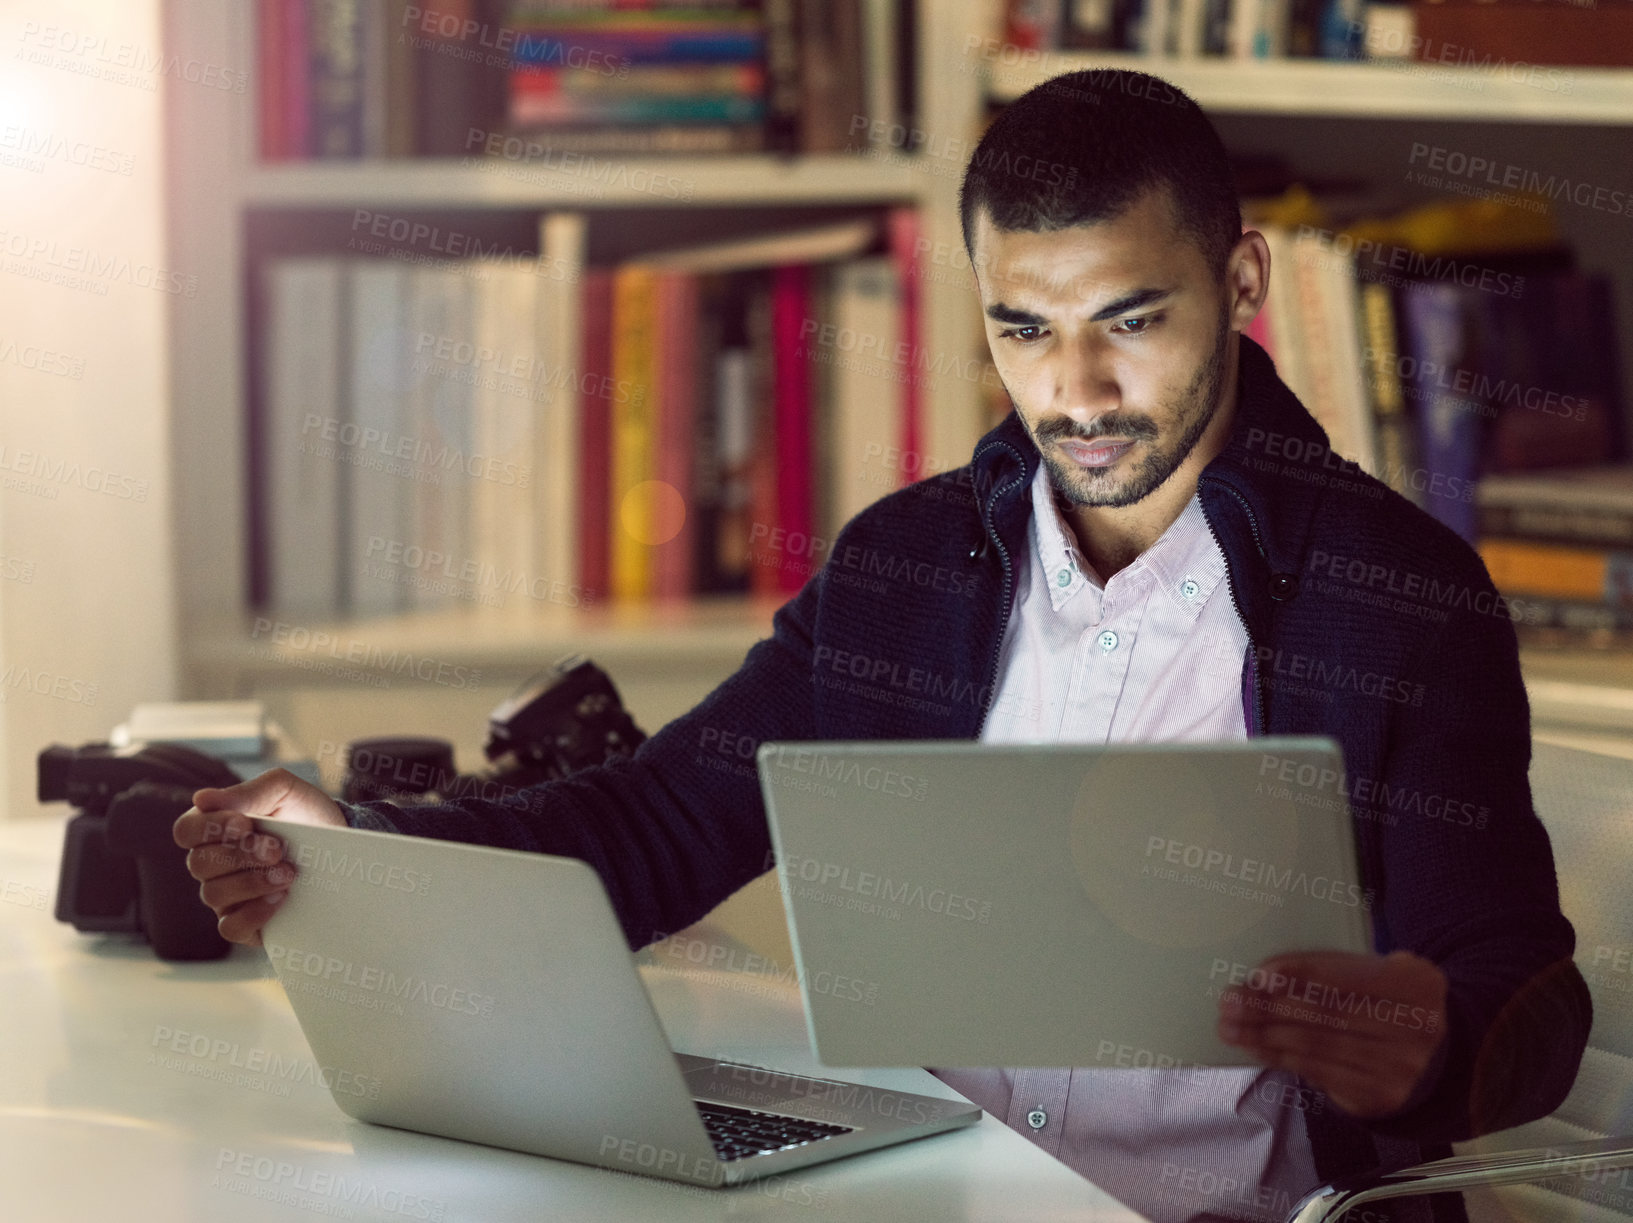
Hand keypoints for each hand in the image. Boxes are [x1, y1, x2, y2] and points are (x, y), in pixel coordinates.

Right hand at [172, 767, 345, 946]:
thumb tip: (202, 799)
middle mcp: (213, 865)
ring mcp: (226, 896)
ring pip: (213, 895)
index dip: (210, 828)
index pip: (186, 831)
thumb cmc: (307, 815)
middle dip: (242, 855)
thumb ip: (248, 791)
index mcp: (213, 829)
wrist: (343, 847)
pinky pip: (230, 928)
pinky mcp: (246, 923)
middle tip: (277, 850)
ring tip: (288, 873)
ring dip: (252, 882)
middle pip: (199, 864)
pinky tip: (280, 898)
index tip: (246, 824)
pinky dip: (253, 914)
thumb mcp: (286, 791)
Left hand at [1217, 949, 1447, 1118]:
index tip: (1260, 976)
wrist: (1442, 1057)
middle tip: (1230, 1001)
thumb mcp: (1382, 973)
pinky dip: (1279, 1058)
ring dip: (1264, 1036)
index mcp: (1414, 984)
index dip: (1301, 975)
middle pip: (1326, 1015)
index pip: (1347, 976)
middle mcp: (1412, 1028)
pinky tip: (1254, 1046)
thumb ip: (1337, 969)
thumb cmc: (1393, 1003)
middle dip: (1270, 1008)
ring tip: (1229, 1025)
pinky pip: (1317, 1074)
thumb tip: (1270, 976)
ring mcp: (1397, 1068)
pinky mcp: (1378, 1096)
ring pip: (1316, 1047)